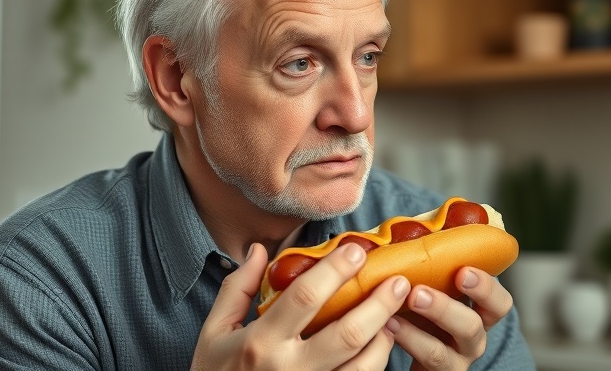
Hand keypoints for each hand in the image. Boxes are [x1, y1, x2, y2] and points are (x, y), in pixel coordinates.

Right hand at [191, 243, 410, 369]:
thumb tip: (259, 251)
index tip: (355, 250)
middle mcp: (289, 369)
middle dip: (378, 304)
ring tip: (393, 312)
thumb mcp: (214, 332)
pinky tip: (379, 343)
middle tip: (396, 280)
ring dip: (384, 336)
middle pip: (347, 334)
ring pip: (362, 365)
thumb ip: (237, 288)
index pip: (306, 297)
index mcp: (260, 342)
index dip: (335, 270)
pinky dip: (375, 362)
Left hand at [388, 268, 512, 370]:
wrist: (408, 346)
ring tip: (392, 314)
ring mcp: (452, 362)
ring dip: (415, 333)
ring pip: (441, 353)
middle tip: (418, 293)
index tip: (463, 271)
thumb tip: (415, 227)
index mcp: (479, 312)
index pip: (499, 303)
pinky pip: (419, 364)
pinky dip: (401, 343)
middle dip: (445, 308)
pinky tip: (385, 326)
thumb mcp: (436, 286)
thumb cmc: (423, 308)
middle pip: (472, 327)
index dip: (486, 288)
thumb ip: (434, 264)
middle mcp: (471, 339)